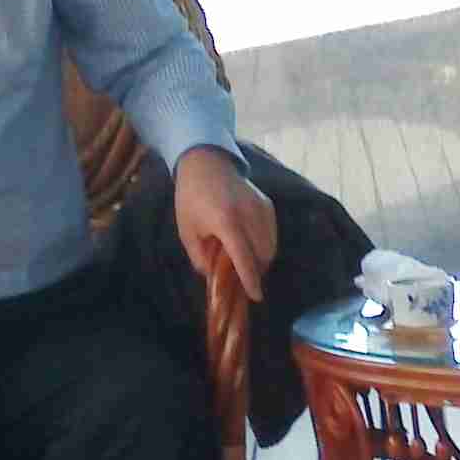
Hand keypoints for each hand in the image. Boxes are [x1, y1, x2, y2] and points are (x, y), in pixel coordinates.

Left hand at [173, 145, 276, 302]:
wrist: (205, 163)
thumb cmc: (191, 198)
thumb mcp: (187, 229)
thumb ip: (198, 255)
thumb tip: (211, 275)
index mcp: (226, 221)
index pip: (243, 256)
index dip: (250, 279)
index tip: (256, 296)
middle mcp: (249, 214)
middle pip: (262, 254)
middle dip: (256, 271)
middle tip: (243, 279)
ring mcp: (261, 208)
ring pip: (271, 245)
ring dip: (262, 260)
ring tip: (247, 263)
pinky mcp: (267, 204)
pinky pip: (272, 233)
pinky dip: (266, 245)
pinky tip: (251, 247)